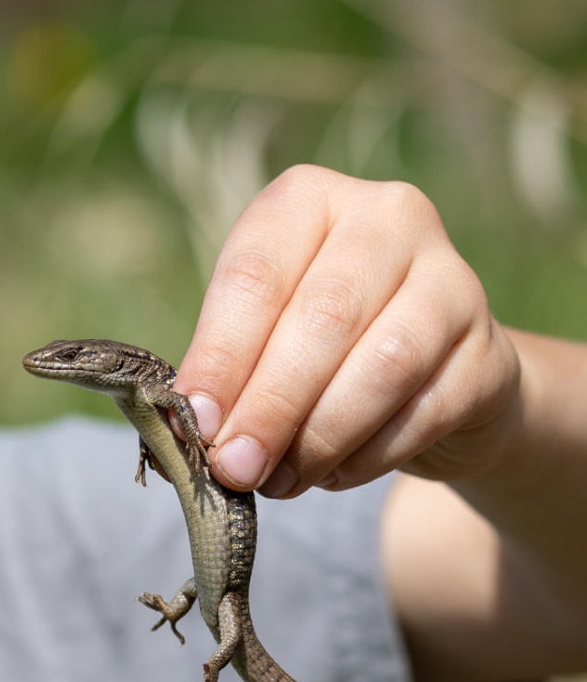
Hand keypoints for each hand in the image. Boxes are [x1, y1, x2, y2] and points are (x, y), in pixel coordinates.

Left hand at [173, 165, 520, 497]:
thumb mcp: (260, 339)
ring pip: (383, 366)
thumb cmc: (316, 350)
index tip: (196, 422)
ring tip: (279, 481)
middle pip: (323, 317)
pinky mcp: (490, 351)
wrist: (429, 377)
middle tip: (236, 467)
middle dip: (270, 406)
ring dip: (319, 437)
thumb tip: (191, 426)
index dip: (221, 356)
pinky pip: (424, 413)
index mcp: (310, 200)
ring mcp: (452, 279)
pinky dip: (368, 456)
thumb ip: (227, 372)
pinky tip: (333, 475)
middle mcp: (390, 218)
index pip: (257, 276)